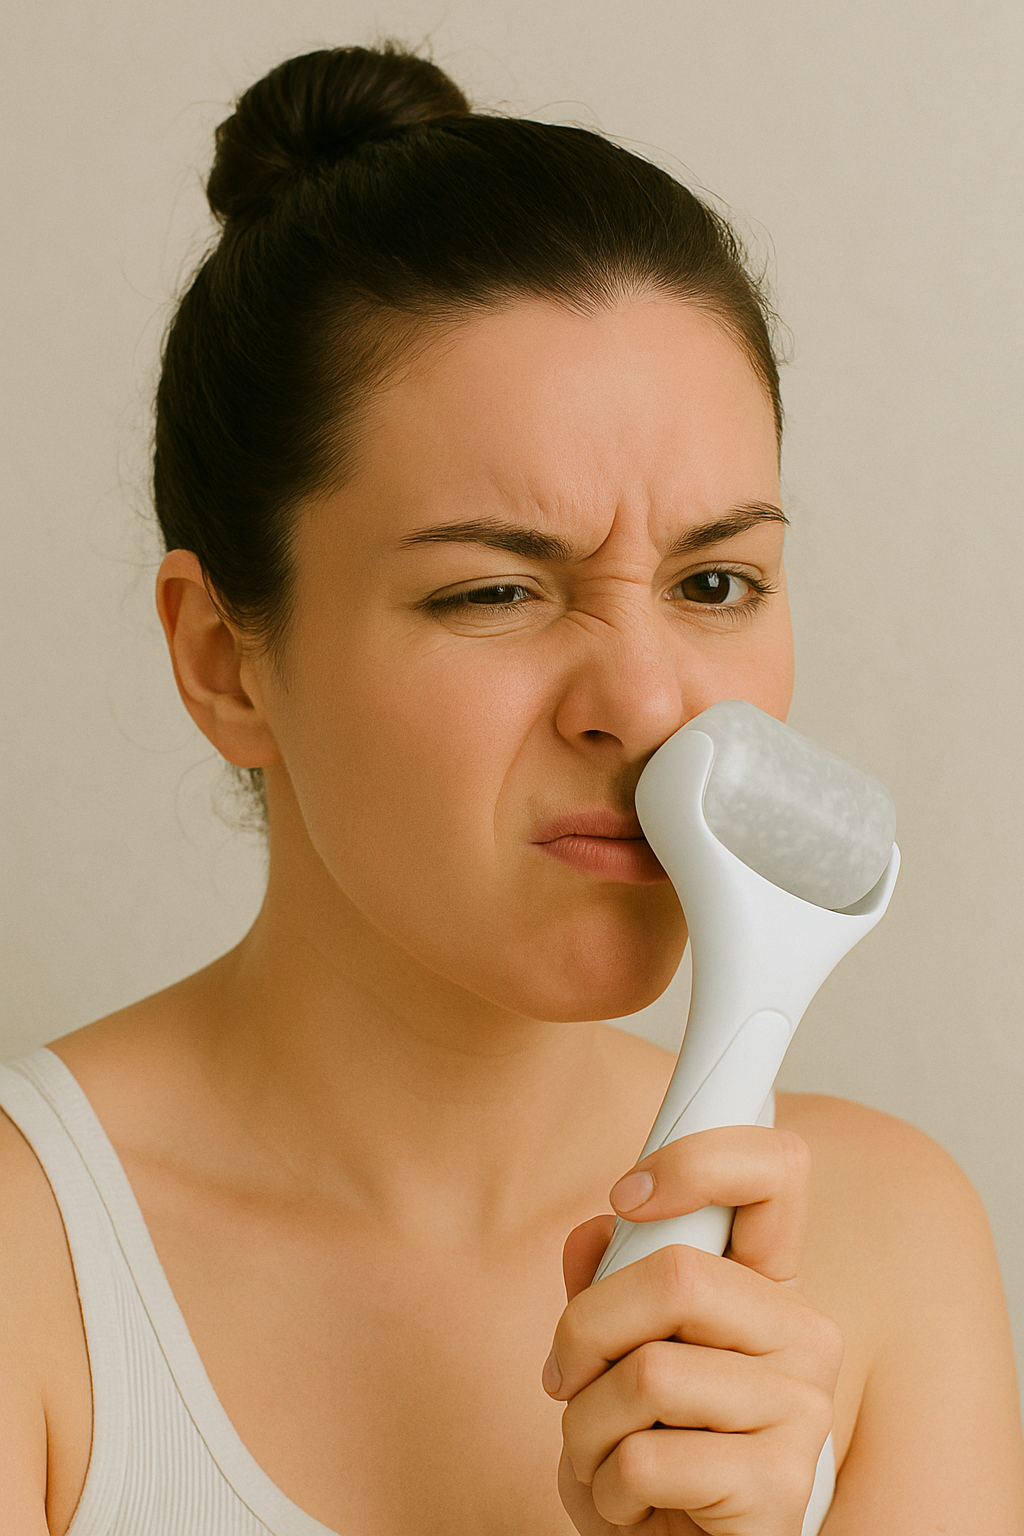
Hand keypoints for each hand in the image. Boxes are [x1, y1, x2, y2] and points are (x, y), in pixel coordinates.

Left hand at [544, 1127, 842, 1534]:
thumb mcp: (612, 1354)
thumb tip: (595, 1230)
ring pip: (647, 1373)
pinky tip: (633, 1504)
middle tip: (568, 1376)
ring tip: (603, 1455)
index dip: (701, 1159)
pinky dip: (608, 1487)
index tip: (628, 1192)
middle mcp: (802, 1334)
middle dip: (587, 1328)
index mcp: (766, 1284)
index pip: (777, 1173)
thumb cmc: (652, 1451)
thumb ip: (606, 1284)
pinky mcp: (780, 1485)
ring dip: (586, 1424)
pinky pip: (647, 1458)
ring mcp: (803, 1409)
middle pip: (675, 1274)